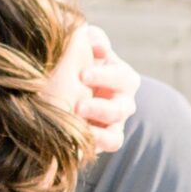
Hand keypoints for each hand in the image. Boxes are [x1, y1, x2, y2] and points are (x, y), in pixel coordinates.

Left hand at [61, 23, 137, 155]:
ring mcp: (113, 127)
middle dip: (99, 108)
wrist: (67, 84)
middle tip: (77, 106)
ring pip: (114, 138)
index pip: (122, 78)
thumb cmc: (81, 58)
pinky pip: (98, 152)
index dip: (104, 77)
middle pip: (120, 110)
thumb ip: (93, 39)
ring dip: (97, 135)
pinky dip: (88, 148)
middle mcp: (123, 105)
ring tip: (75, 132)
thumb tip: (100, 48)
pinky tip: (69, 142)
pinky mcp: (99, 143)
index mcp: (123, 78)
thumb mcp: (88, 43)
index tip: (82, 75)